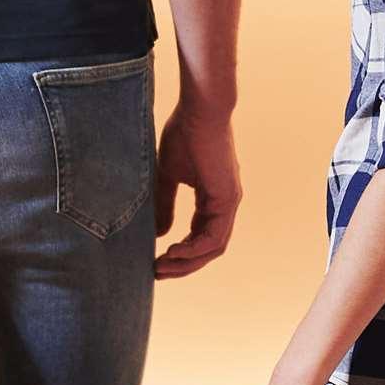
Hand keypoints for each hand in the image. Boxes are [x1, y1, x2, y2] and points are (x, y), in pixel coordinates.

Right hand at [155, 96, 241, 277]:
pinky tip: (173, 251)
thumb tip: (160, 233)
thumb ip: (165, 204)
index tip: (156, 262)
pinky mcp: (227, 199)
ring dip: (187, 262)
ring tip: (161, 267)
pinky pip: (214, 236)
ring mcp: (229, 203)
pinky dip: (194, 249)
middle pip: (209, 249)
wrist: (199, 110)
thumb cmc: (184, 134)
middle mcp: (225, 204)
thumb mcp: (168, 175)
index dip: (180, 254)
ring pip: (213, 247)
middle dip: (183, 265)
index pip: (200, 236)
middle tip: (157, 273)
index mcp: (213, 198)